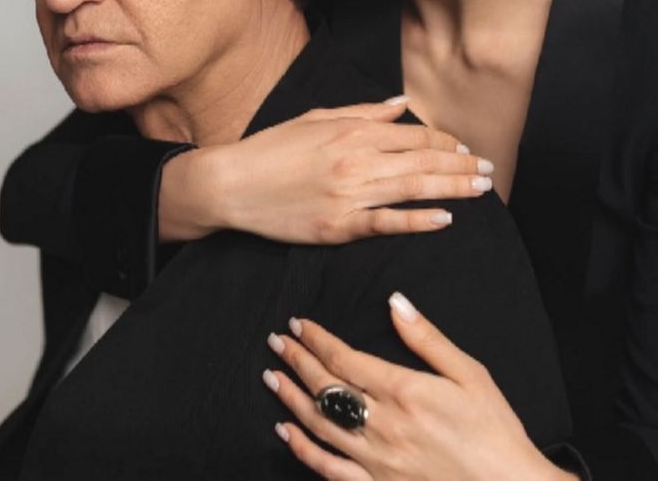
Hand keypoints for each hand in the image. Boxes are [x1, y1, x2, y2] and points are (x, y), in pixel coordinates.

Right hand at [158, 98, 493, 241]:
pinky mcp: (339, 225)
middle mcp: (357, 159)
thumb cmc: (273, 148)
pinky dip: (418, 220)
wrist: (234, 184)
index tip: (463, 149)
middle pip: (424, 160)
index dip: (445, 141)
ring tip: (482, 189)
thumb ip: (364, 111)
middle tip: (489, 170)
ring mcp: (350, 194)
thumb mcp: (316, 117)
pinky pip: (387, 222)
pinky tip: (445, 218)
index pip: (414, 134)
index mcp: (352, 130)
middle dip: (461, 165)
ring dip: (454, 188)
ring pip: (414, 188)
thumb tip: (401, 104)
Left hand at [263, 294, 577, 480]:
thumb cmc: (494, 431)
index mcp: (404, 391)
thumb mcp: (469, 373)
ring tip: (272, 377)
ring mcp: (377, 461)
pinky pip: (329, 469)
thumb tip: (395, 302)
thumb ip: (427, 338)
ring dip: (290, 398)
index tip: (299, 324)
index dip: (316, 339)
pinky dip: (303, 449)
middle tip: (276, 342)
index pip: (344, 358)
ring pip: (319, 424)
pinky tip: (286, 432)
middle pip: (325, 387)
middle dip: (296, 361)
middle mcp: (383, 426)